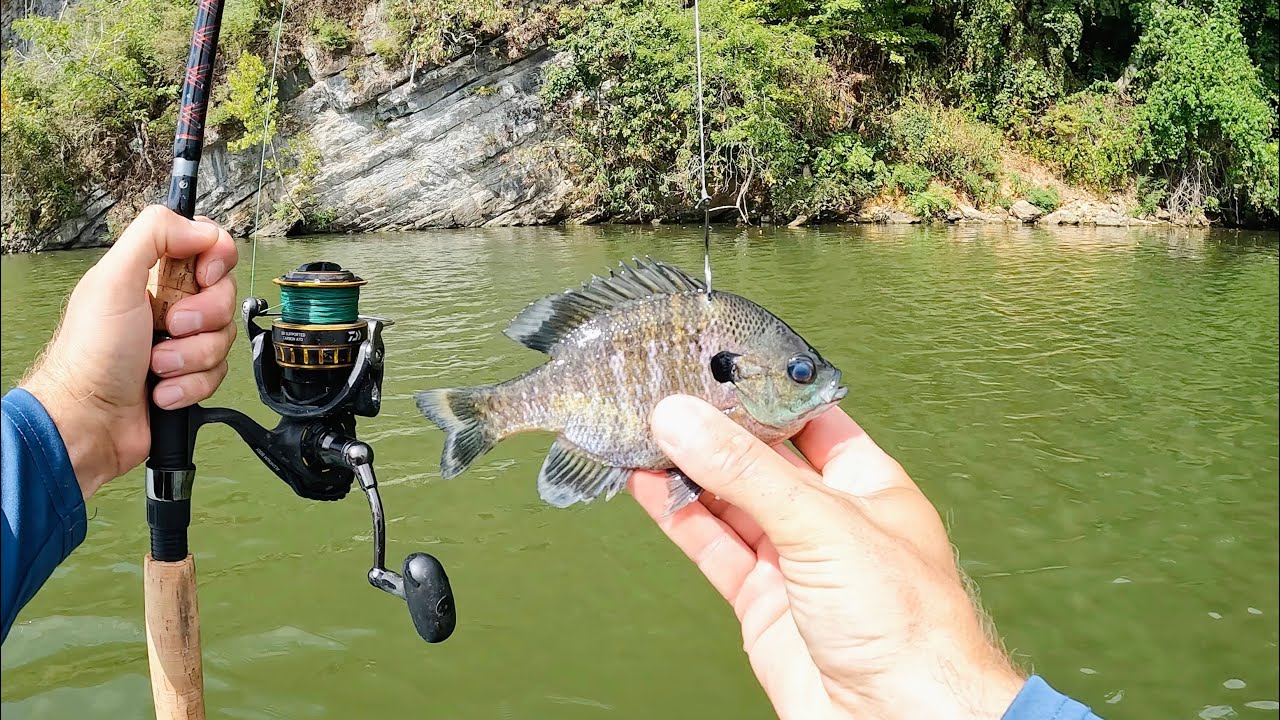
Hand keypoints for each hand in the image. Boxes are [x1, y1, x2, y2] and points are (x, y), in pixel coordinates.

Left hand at [20, 205, 238, 499]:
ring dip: (191, 357)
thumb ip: (155, 236)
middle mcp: (170, 304)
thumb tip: (200, 227)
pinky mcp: (191, 376)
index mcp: (152, 273)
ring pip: (224, 339)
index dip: (216, 261)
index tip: (201, 278)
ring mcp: (182, 342)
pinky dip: (190, 385)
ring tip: (157, 366)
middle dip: (203, 317)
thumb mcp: (113, 280)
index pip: (209, 247)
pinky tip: (161, 391)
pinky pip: (218, 374)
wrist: (90, 420)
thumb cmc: (91, 354)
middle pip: (225, 294)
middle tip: (170, 326)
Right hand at [630, 395, 1024, 719]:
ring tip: (642, 431)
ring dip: (687, 470)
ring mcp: (793, 561)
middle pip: (760, 460)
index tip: (716, 363)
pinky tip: (650, 486)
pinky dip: (678, 517)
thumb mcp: (823, 525)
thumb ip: (747, 472)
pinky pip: (713, 548)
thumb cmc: (909, 626)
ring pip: (729, 503)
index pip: (809, 419)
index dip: (764, 391)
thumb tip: (686, 421)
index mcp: (867, 484)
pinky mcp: (762, 602)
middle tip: (665, 393)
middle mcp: (829, 519)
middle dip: (714, 430)